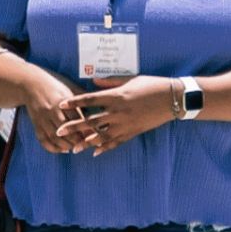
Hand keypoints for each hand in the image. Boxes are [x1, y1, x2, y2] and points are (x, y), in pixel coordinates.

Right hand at [22, 70, 89, 155]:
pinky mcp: (36, 124)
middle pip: (66, 130)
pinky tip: (63, 150)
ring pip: (55, 137)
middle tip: (87, 144)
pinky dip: (53, 148)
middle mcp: (52, 111)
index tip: (97, 136)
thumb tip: (102, 107)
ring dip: (66, 146)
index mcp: (62, 100)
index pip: (77, 118)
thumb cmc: (55, 84)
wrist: (30, 84)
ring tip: (76, 148)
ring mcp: (42, 119)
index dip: (87, 129)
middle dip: (77, 140)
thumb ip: (84, 98)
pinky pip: (43, 140)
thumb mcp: (70, 87)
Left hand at [56, 76, 178, 155]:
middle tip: (58, 131)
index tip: (61, 105)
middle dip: (73, 126)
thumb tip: (93, 81)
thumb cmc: (151, 85)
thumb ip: (110, 82)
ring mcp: (126, 124)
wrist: (172, 99)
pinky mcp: (133, 132)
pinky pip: (116, 142)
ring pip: (101, 135)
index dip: (75, 103)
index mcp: (116, 96)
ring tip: (73, 148)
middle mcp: (118, 111)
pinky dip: (105, 147)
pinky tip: (95, 152)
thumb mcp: (130, 79)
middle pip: (91, 120)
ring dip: (86, 142)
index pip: (90, 100)